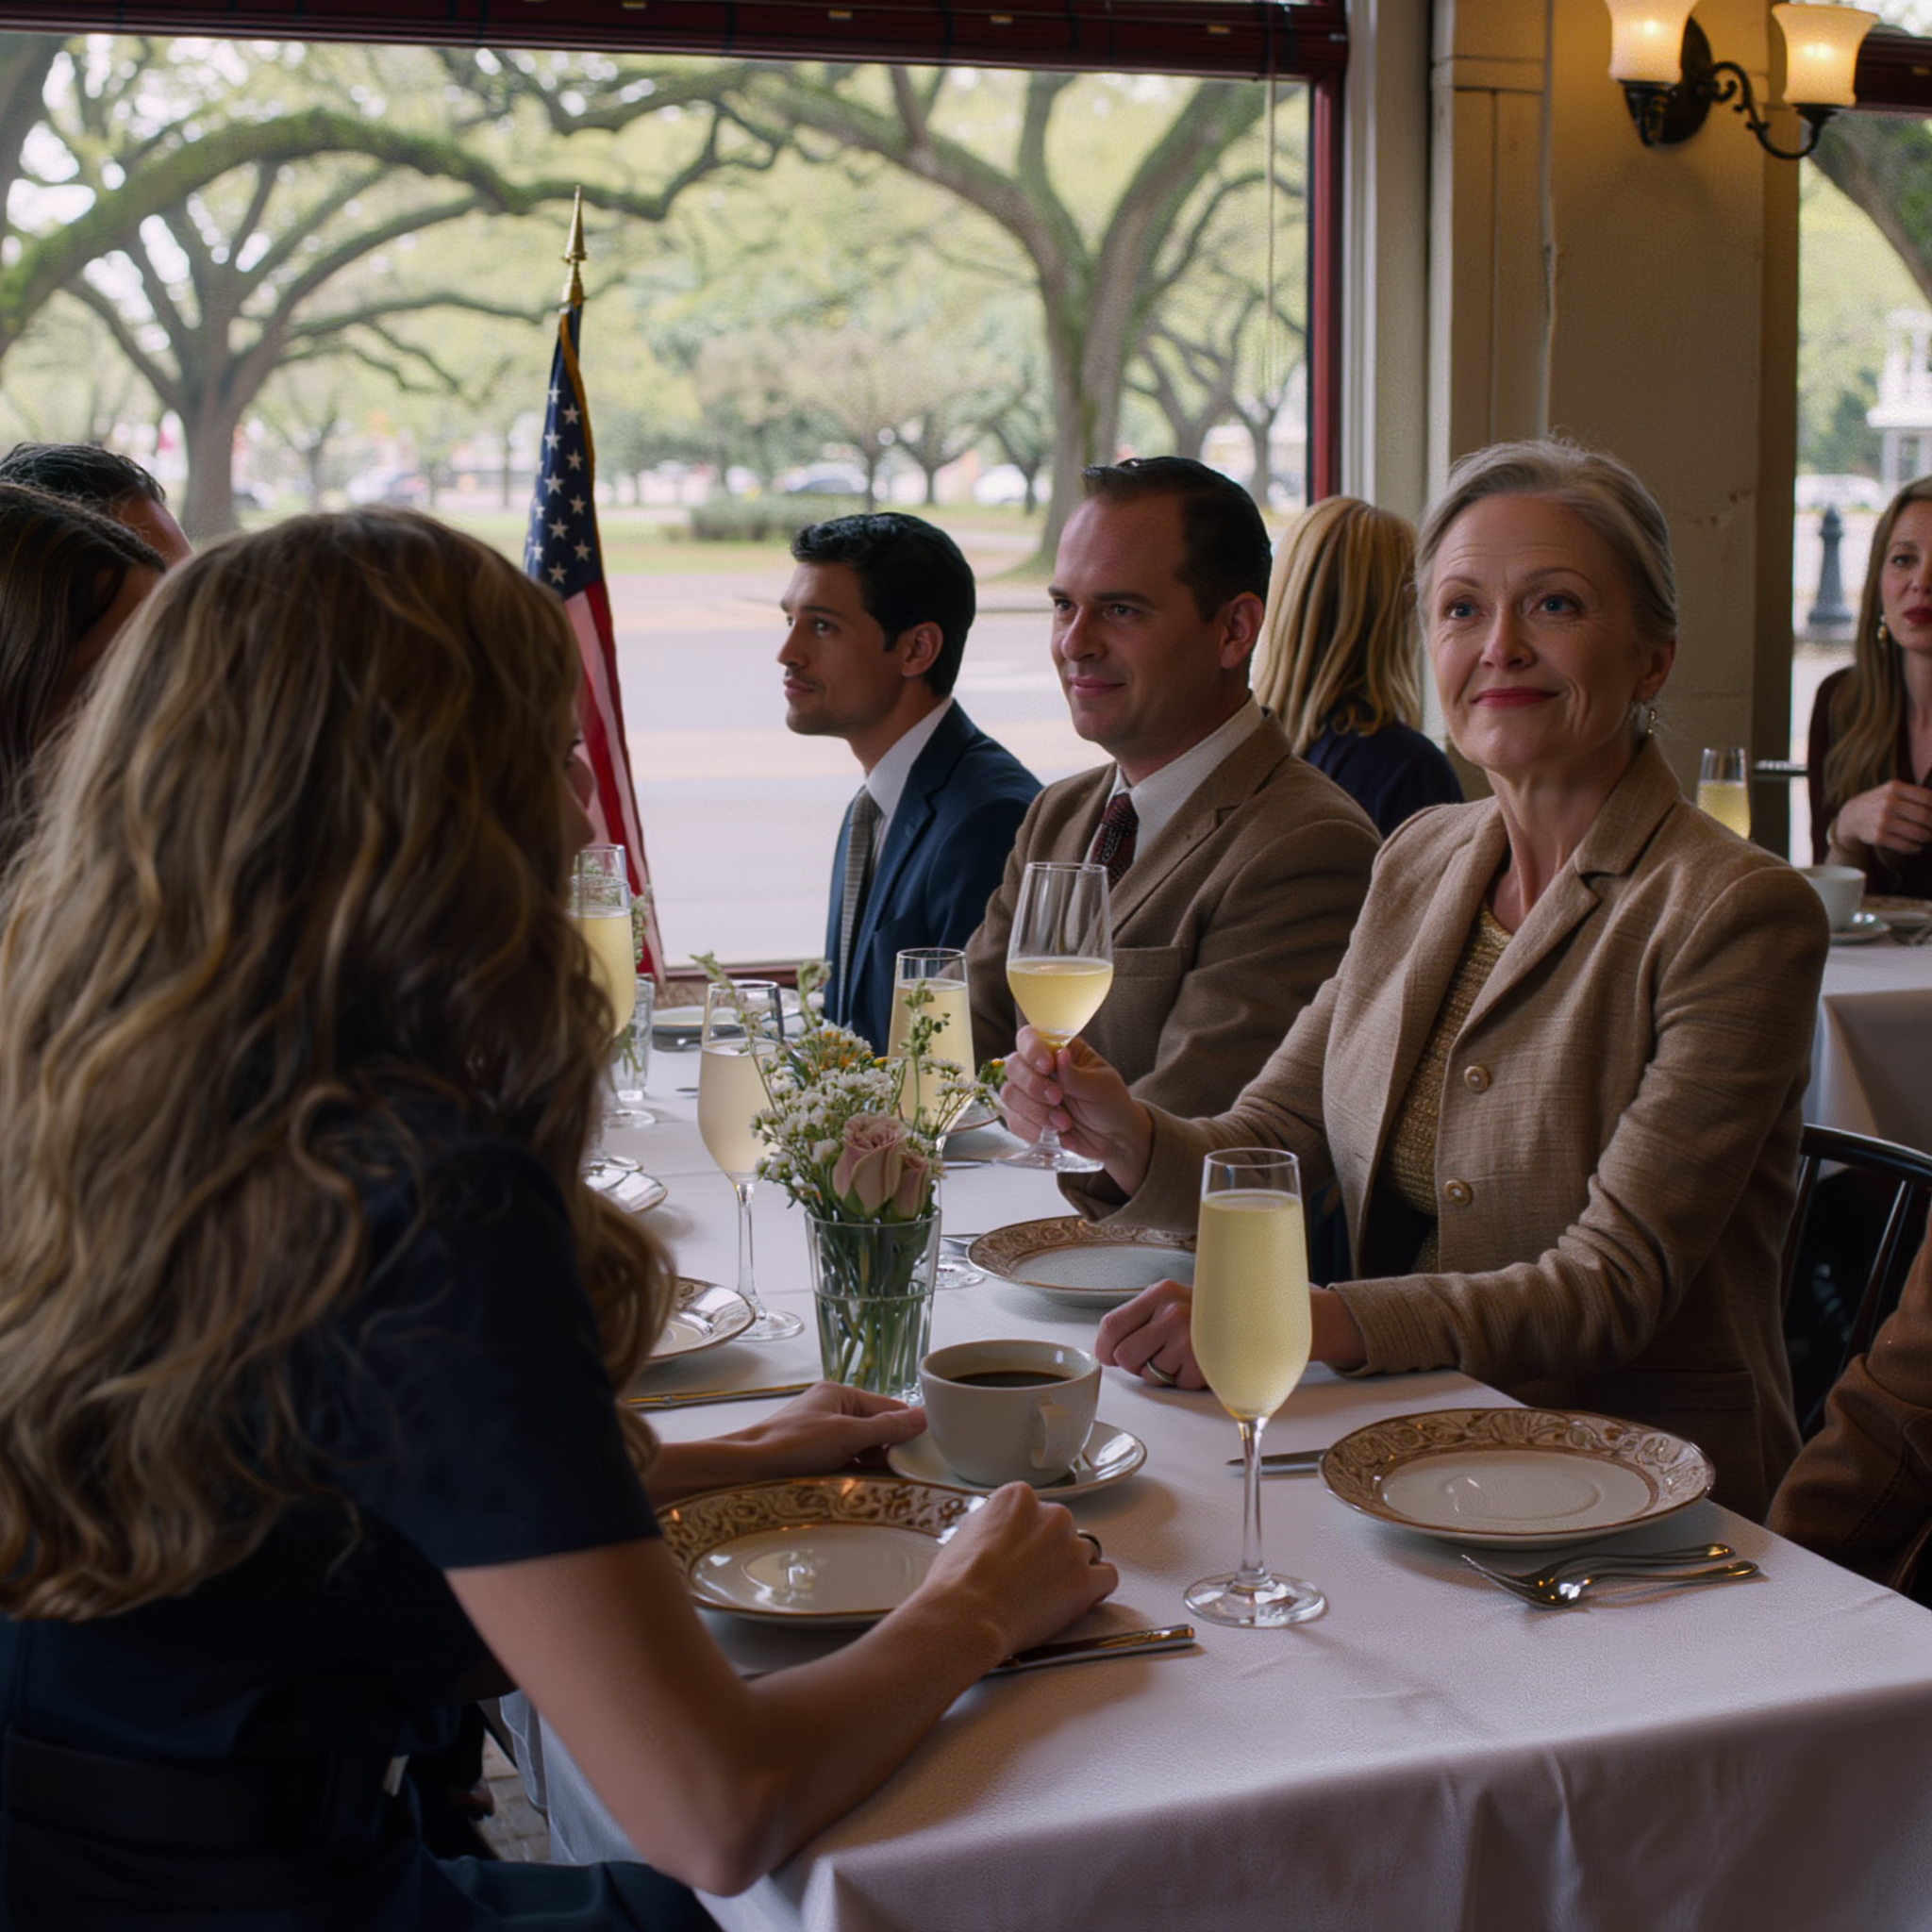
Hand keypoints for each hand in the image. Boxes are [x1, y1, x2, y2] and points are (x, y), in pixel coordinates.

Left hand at [721, 1383, 926, 1478]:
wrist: (747, 1471)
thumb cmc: (791, 1445)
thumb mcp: (846, 1434)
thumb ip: (886, 1427)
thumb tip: (923, 1417)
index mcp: (840, 1394)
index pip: (887, 1406)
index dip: (907, 1427)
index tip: (927, 1449)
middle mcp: (833, 1411)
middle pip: (877, 1429)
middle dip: (892, 1449)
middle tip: (911, 1470)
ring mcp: (824, 1436)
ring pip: (864, 1450)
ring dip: (877, 1465)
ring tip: (894, 1482)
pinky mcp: (817, 1460)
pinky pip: (848, 1465)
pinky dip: (860, 1475)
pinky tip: (871, 1488)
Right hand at [915, 1481, 1116, 1655]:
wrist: (967, 1614)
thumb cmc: (957, 1580)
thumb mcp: (966, 1532)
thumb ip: (993, 1523)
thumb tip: (999, 1533)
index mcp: (1020, 1497)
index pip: (1034, 1511)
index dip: (1024, 1536)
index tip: (1017, 1553)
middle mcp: (1052, 1514)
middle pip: (1060, 1530)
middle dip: (1048, 1552)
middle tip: (1027, 1578)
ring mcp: (1072, 1547)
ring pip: (1083, 1554)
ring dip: (1069, 1571)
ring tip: (1045, 1595)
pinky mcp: (1086, 1580)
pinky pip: (1106, 1577)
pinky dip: (1095, 1589)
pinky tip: (1076, 1600)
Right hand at [1001, 1026, 1154, 1190]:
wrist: (1113, 1139)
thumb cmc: (1110, 1103)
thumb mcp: (1100, 1085)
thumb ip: (1076, 1074)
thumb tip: (1060, 1055)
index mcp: (1058, 1050)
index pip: (1029, 1037)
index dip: (1032, 1050)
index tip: (1048, 1067)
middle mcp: (1038, 1069)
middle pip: (1013, 1065)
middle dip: (1033, 1085)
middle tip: (1058, 1099)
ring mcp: (1029, 1094)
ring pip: (1010, 1094)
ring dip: (1036, 1111)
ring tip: (1064, 1123)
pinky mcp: (1026, 1118)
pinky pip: (1014, 1120)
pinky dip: (1032, 1129)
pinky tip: (1054, 1133)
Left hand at [1095, 1279, 1205, 1388]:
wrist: (1254, 1316)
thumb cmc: (1206, 1313)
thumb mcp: (1170, 1302)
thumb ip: (1138, 1319)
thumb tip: (1106, 1350)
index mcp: (1161, 1294)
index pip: (1112, 1325)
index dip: (1105, 1347)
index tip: (1108, 1356)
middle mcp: (1174, 1312)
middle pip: (1125, 1355)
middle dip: (1136, 1363)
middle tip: (1156, 1354)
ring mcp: (1190, 1339)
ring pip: (1149, 1374)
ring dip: (1163, 1372)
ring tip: (1183, 1355)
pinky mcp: (1205, 1364)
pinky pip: (1176, 1384)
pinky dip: (1185, 1379)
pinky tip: (1198, 1362)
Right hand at [1833, 780, 1931, 855]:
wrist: (1852, 816)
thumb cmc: (1880, 803)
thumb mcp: (1893, 791)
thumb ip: (1915, 795)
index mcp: (1895, 788)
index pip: (1928, 799)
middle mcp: (1888, 803)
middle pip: (1925, 817)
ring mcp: (1883, 821)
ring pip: (1918, 833)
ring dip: (1927, 837)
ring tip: (1926, 837)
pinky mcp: (1879, 836)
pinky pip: (1906, 845)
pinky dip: (1916, 848)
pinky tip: (1917, 846)